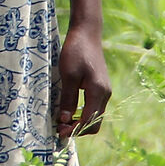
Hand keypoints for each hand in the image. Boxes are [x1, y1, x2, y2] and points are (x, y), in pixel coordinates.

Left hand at [53, 21, 111, 139]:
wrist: (87, 33)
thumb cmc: (76, 51)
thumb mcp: (68, 76)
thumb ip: (68, 99)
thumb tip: (64, 120)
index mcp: (98, 91)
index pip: (89, 120)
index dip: (74, 130)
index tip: (59, 132)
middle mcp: (105, 94)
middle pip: (95, 122)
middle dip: (78, 129)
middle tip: (60, 130)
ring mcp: (105, 90)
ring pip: (95, 116)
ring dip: (81, 122)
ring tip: (63, 122)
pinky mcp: (101, 87)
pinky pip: (94, 107)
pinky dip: (83, 114)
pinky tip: (70, 111)